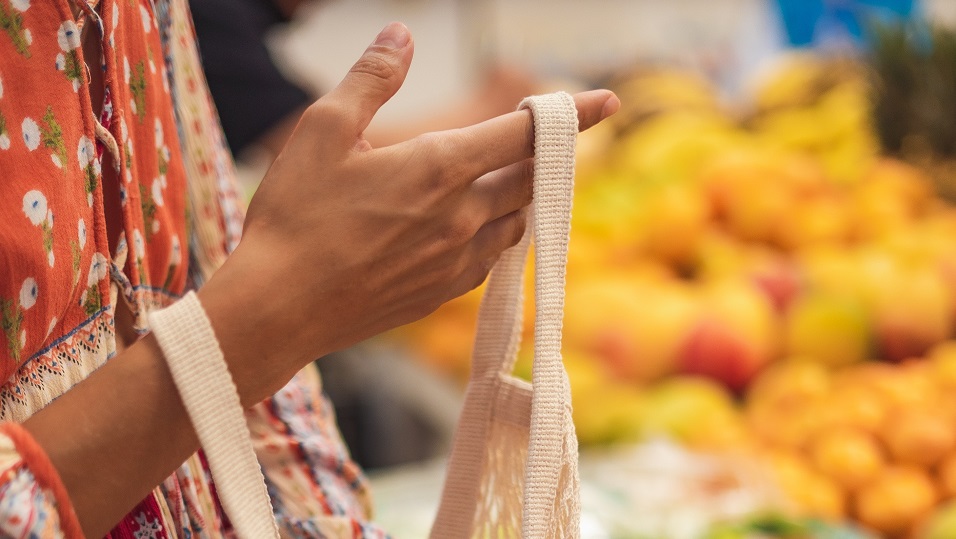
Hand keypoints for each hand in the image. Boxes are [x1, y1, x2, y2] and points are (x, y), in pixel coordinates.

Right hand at [200, 22, 618, 402]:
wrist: (278, 308)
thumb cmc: (294, 217)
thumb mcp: (322, 131)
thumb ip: (371, 78)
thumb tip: (402, 35)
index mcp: (439, 168)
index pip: (523, 133)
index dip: (571, 114)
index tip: (609, 101)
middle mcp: (461, 217)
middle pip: (530, 180)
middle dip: (546, 156)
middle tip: (549, 141)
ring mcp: (455, 261)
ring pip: (516, 222)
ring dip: (522, 198)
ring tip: (509, 182)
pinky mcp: (441, 294)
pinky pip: (491, 259)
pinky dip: (497, 236)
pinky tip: (476, 230)